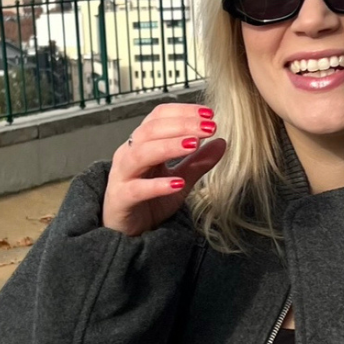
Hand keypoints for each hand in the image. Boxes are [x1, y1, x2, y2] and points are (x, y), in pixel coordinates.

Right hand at [103, 103, 226, 236]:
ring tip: (194, 145)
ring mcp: (122, 175)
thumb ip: (198, 162)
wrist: (126, 231)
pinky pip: (137, 189)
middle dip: (182, 125)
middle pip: (151, 130)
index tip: (209, 114)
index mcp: (142, 143)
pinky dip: (157, 185)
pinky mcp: (121, 198)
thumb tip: (222, 142)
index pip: (158, 116)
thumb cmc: (148, 201)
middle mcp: (129, 154)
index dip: (183, 112)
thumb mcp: (180, 179)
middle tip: (209, 127)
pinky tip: (177, 183)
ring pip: (141, 154)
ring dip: (169, 147)